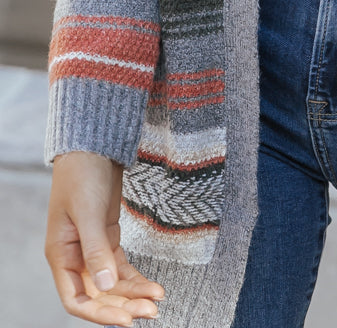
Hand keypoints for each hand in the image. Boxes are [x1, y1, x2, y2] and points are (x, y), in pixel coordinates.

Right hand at [45, 151, 164, 324]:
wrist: (94, 144)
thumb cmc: (82, 174)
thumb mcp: (88, 212)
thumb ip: (96, 249)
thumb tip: (105, 284)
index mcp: (61, 255)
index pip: (77, 298)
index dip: (99, 313)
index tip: (126, 320)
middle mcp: (75, 256)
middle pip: (99, 294)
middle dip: (124, 305)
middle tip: (151, 312)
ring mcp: (92, 248)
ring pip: (113, 283)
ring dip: (134, 294)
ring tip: (158, 300)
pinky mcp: (108, 237)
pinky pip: (121, 267)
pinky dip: (136, 277)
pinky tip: (153, 286)